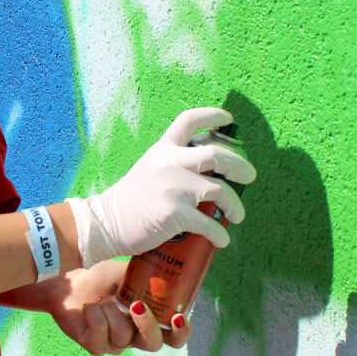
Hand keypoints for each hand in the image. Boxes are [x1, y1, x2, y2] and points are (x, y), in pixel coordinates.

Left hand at [47, 261, 192, 354]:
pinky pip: (101, 335)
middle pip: (153, 344)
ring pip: (123, 336)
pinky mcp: (95, 346)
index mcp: (148, 320)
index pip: (173, 337)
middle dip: (147, 325)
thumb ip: (151, 274)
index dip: (181, 332)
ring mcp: (114, 344)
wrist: (69, 282)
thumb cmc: (100, 277)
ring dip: (110, 310)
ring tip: (100, 299)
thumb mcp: (129, 274)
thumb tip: (172, 259)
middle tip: (136, 306)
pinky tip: (89, 307)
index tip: (177, 316)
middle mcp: (134, 336)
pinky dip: (95, 314)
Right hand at [67, 107, 255, 265]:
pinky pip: (208, 223)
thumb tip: (208, 172)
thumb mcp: (150, 168)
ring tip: (238, 214)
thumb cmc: (130, 199)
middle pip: (217, 154)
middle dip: (240, 166)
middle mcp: (171, 163)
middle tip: (249, 176)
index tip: (229, 119)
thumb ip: (174, 164)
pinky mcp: (175, 213)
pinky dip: (219, 234)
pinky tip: (222, 240)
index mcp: (164, 149)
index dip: (212, 116)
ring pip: (220, 190)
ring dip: (235, 204)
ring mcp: (174, 188)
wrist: (107, 222)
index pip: (189, 121)